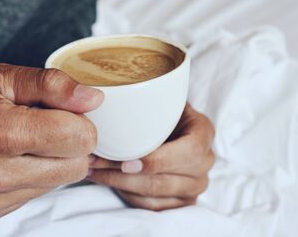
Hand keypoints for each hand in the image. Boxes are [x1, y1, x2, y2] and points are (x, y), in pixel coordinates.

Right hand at [0, 64, 102, 224]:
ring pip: (60, 182)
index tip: (62, 111)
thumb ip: (52, 85)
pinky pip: (37, 194)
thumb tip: (94, 99)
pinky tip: (10, 158)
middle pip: (76, 166)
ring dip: (52, 160)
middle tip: (42, 124)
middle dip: (69, 142)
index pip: (80, 139)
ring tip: (21, 140)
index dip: (80, 121)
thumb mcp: (4, 77)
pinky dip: (33, 175)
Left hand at [88, 104, 214, 210]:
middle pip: (163, 179)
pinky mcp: (183, 202)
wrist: (175, 128)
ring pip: (153, 194)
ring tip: (92, 170)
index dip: (157, 160)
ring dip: (117, 184)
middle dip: (122, 174)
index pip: (188, 152)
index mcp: (204, 133)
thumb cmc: (164, 110)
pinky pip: (151, 206)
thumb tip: (106, 92)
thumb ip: (151, 94)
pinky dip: (126, 194)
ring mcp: (195, 185)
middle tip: (93, 163)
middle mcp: (205, 162)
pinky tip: (106, 180)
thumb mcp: (164, 98)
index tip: (126, 162)